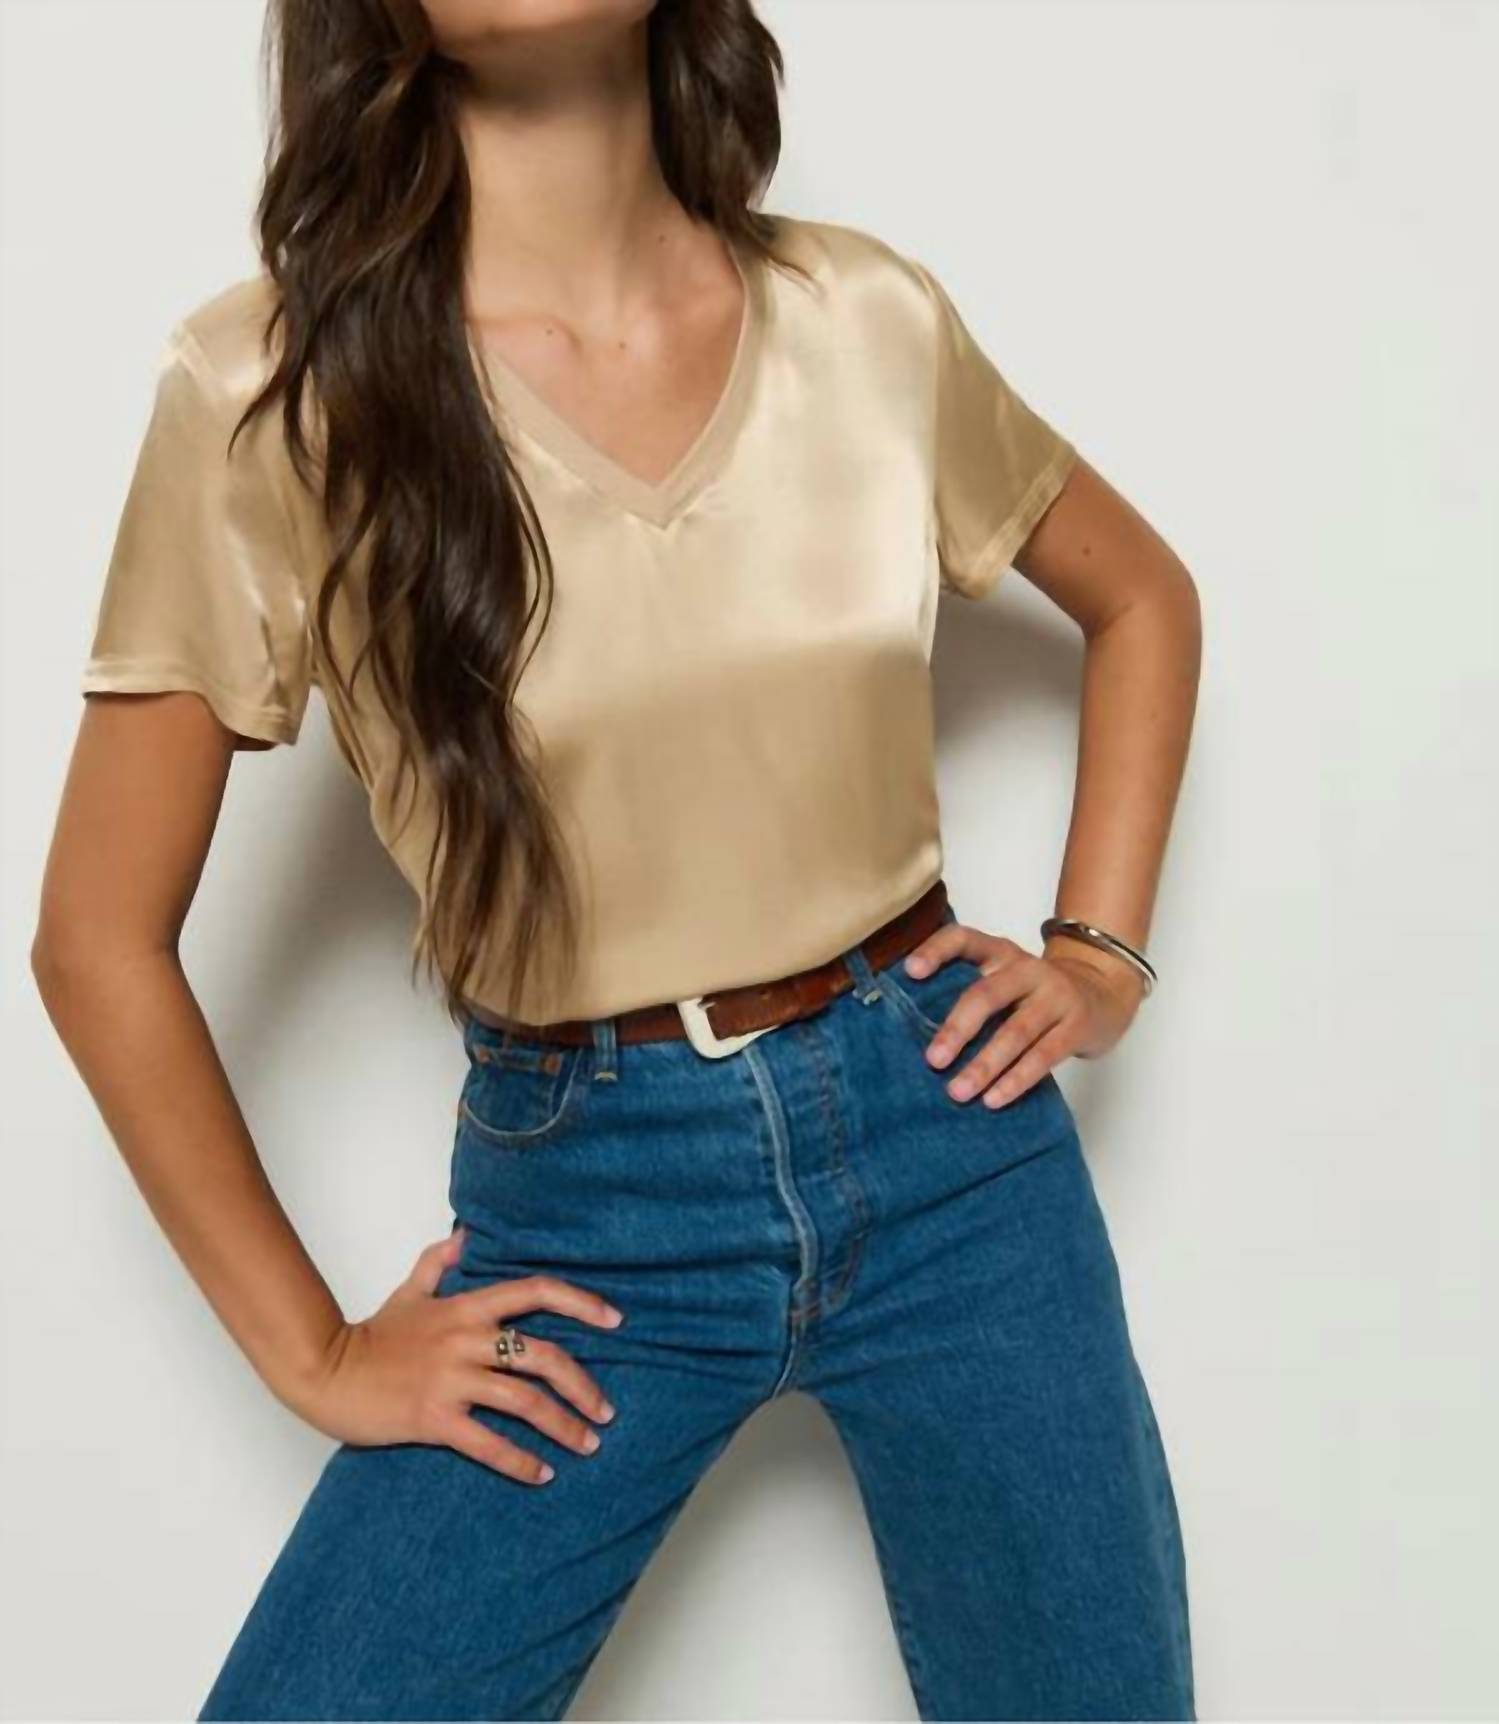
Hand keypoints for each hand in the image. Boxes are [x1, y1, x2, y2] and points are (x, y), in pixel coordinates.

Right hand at [289, 1229, 622, 1485]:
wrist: (325, 1370)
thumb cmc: (371, 1336)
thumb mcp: (409, 1292)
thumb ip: (440, 1262)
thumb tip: (465, 1236)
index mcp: (467, 1308)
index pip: (536, 1292)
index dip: (581, 1303)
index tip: (616, 1319)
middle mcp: (467, 1341)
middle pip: (542, 1354)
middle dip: (582, 1385)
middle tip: (606, 1411)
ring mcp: (451, 1380)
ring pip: (524, 1401)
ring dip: (562, 1426)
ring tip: (587, 1445)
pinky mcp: (434, 1419)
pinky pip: (488, 1443)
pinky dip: (520, 1461)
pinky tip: (542, 1474)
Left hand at [902, 921, 1146, 1108]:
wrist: (1103, 993)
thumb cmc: (1033, 993)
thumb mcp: (1003, 977)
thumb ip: (968, 990)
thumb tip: (910, 1031)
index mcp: (999, 952)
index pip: (963, 939)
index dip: (936, 951)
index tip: (910, 972)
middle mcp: (1027, 969)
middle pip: (987, 994)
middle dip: (958, 1029)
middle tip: (933, 1060)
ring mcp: (1055, 996)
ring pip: (1015, 1032)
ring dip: (984, 1065)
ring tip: (958, 1092)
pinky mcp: (1076, 1026)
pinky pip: (1043, 1056)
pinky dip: (1016, 1080)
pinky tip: (993, 1099)